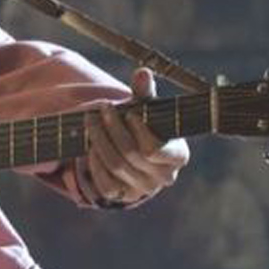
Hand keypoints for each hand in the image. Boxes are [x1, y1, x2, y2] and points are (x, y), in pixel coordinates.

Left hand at [83, 67, 188, 204]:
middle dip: (111, 128)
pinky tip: (90, 146)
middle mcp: (164, 177)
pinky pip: (104, 183)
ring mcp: (143, 189)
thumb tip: (142, 72)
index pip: (153, 148)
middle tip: (100, 109)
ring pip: (115, 166)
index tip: (128, 112)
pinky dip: (94, 164)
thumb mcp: (149, 109)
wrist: (138, 153)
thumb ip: (145, 92)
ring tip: (91, 122)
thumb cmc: (147, 125)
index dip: (137, 130)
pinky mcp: (123, 196)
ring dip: (99, 141)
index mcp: (178, 156)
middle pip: (129, 153)